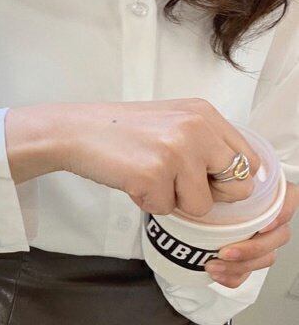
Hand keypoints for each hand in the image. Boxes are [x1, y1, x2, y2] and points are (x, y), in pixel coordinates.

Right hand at [7, 97, 261, 213]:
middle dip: (208, 195)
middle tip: (177, 185)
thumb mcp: (173, 121)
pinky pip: (166, 210)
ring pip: (201, 205)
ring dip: (174, 201)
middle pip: (236, 186)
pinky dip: (147, 202)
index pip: (249, 161)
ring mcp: (176, 151)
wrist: (76, 131)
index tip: (205, 182)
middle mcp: (197, 129)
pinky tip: (131, 181)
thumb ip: (205, 141)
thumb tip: (236, 179)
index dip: (229, 180)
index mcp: (205, 114)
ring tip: (149, 179)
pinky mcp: (153, 174)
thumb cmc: (120, 130)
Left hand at [204, 181, 296, 287]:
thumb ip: (224, 175)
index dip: (282, 214)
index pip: (289, 201)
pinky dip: (233, 277)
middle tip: (225, 252)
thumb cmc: (210, 183)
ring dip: (240, 266)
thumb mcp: (216, 174)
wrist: (194, 202)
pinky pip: (249, 273)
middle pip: (277, 238)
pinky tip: (217, 274)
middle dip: (251, 249)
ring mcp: (262, 240)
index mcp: (269, 196)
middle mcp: (271, 219)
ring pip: (265, 258)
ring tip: (212, 265)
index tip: (263, 226)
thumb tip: (209, 177)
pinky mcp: (248, 258)